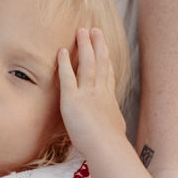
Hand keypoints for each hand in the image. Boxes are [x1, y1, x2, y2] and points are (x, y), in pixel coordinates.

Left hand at [57, 27, 126, 153]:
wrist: (107, 147)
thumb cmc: (112, 145)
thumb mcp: (116, 131)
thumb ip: (112, 125)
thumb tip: (115, 130)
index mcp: (109, 100)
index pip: (108, 75)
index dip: (106, 59)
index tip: (104, 48)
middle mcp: (100, 92)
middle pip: (101, 62)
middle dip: (98, 45)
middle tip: (94, 30)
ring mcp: (87, 94)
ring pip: (88, 63)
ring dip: (85, 46)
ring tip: (82, 31)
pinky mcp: (72, 99)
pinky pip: (68, 77)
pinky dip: (65, 63)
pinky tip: (62, 51)